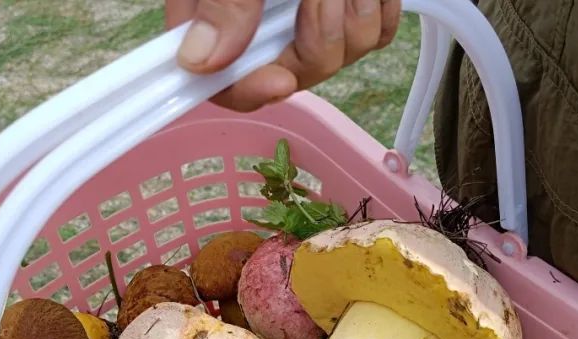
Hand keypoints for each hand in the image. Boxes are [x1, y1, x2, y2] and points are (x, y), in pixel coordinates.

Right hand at [165, 0, 400, 111]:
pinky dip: (379, 7)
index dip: (253, 91)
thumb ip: (222, 4)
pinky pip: (375, 34)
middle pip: (293, 76)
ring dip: (351, 15)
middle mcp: (261, 27)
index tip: (280, 79)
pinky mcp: (351, 9)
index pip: (225, 84)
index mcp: (218, 19)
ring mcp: (309, 20)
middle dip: (316, 38)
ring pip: (340, 58)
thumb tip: (198, 62)